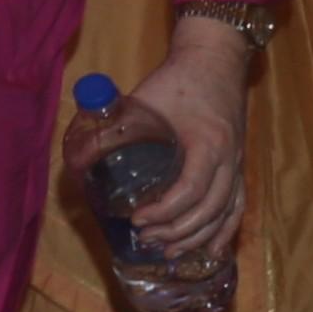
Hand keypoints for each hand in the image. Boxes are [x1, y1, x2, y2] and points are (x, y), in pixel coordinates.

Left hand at [119, 18, 253, 267]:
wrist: (214, 60)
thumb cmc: (177, 80)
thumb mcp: (141, 100)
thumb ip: (110, 127)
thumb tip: (73, 158)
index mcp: (209, 143)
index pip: (192, 189)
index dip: (166, 210)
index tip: (138, 219)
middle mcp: (230, 158)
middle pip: (210, 208)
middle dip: (177, 230)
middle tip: (145, 238)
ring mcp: (238, 163)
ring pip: (226, 211)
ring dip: (198, 236)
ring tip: (169, 251)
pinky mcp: (239, 166)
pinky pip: (238, 205)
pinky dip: (226, 230)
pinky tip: (212, 251)